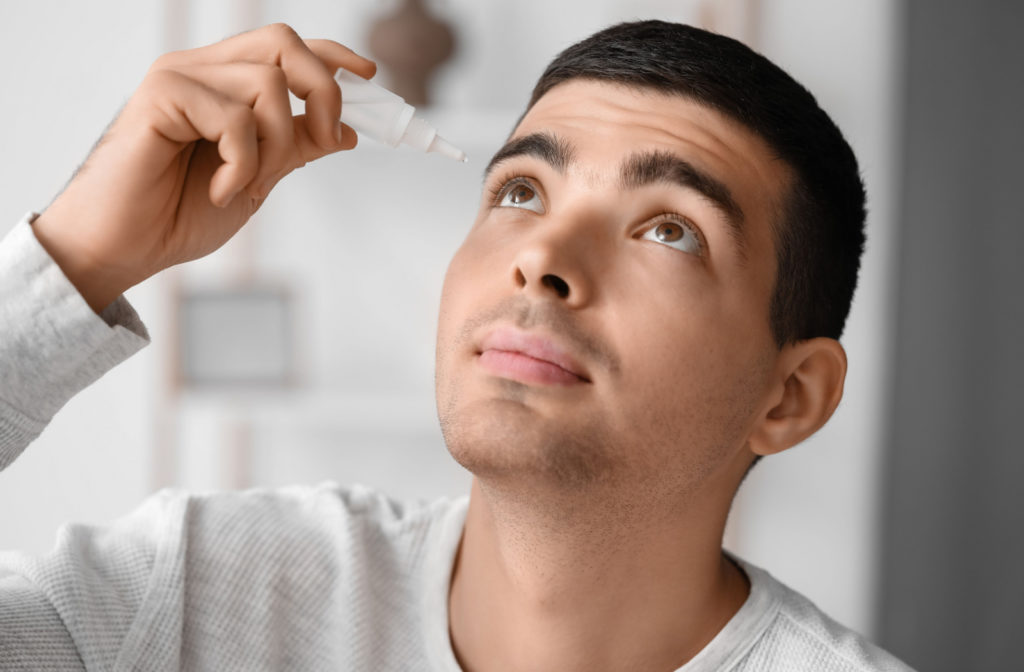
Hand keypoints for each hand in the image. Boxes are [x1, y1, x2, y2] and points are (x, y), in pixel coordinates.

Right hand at [32, 23, 375, 312]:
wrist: (124, 249)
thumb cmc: (177, 215)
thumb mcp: (257, 180)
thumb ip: (293, 149)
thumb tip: (344, 132)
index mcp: (222, 83)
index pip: (287, 49)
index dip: (332, 57)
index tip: (369, 75)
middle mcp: (201, 70)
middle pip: (283, 44)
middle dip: (323, 93)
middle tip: (323, 142)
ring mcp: (179, 78)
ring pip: (268, 84)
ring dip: (276, 146)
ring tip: (248, 185)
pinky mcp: (160, 95)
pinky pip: (236, 117)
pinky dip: (243, 163)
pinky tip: (222, 191)